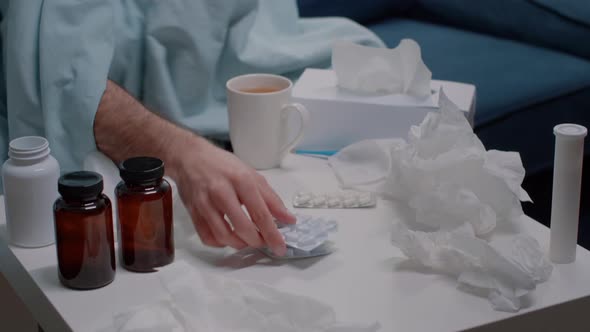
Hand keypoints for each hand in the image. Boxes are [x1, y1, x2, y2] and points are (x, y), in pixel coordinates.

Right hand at [171, 135, 295, 255]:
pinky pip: (207, 237)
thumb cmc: (223, 165)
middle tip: (264, 243)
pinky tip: (228, 237)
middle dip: (257, 241)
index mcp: (241, 180)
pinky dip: (221, 243)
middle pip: (242, 227)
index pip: (260, 213)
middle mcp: (222, 192)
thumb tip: (289, 219)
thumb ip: (271, 199)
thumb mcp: (252, 175)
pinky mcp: (193, 212)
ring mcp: (205, 203)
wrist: (189, 157)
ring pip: (224, 236)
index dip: (272, 234)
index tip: (280, 247)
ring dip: (240, 244)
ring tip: (248, 240)